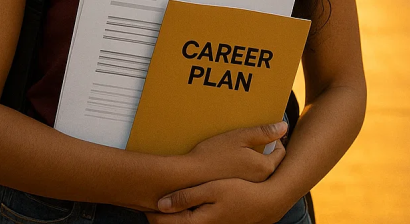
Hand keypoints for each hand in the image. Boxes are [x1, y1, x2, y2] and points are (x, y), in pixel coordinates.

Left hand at [148, 178, 288, 223]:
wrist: (266, 202)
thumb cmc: (240, 192)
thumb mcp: (212, 189)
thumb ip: (186, 197)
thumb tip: (161, 204)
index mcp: (198, 223)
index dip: (152, 214)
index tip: (143, 202)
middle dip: (158, 218)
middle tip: (145, 203)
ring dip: (170, 218)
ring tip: (159, 204)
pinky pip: (192, 223)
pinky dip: (183, 217)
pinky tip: (179, 207)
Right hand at [185, 122, 286, 184]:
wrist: (192, 175)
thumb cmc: (215, 154)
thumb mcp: (240, 137)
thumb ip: (264, 132)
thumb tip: (284, 126)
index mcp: (265, 167)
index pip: (280, 152)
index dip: (275, 140)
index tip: (263, 134)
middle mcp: (262, 181)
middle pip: (272, 163)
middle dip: (267, 151)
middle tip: (254, 142)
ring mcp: (251, 189)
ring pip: (261, 171)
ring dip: (257, 161)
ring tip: (243, 151)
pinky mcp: (240, 192)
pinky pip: (251, 179)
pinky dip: (247, 170)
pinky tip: (234, 164)